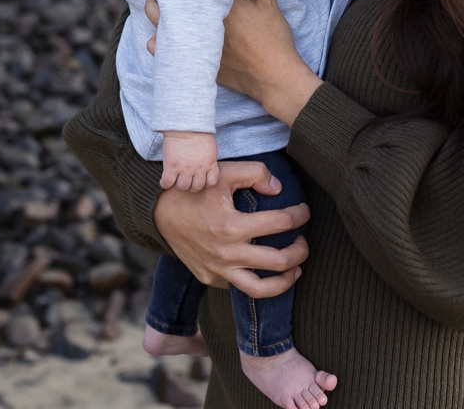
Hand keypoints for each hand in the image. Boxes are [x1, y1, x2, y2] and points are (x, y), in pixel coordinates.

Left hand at [142, 0, 320, 124]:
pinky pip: (163, 49)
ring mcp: (194, 41)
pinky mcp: (194, 59)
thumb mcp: (269, 5)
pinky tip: (155, 36)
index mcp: (217, 2)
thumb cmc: (273, 40)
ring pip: (160, 19)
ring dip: (152, 5)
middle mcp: (200, 20)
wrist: (272, 77)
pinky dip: (156, 41)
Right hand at [152, 160, 310, 297]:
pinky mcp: (210, 277)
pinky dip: (257, 283)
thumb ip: (256, 174)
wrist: (160, 213)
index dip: (300, 215)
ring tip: (296, 270)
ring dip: (285, 281)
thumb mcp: (224, 173)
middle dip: (300, 251)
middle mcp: (226, 253)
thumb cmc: (195, 190)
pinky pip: (238, 288)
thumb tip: (279, 189)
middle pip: (279, 262)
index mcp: (232, 226)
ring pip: (260, 290)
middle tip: (304, 242)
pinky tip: (266, 272)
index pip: (281, 223)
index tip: (304, 211)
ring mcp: (217, 269)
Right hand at [159, 131, 220, 191]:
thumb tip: (204, 166)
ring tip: (176, 180)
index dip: (205, 183)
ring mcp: (185, 169)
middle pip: (196, 187)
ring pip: (183, 187)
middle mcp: (198, 169)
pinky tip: (165, 180)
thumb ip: (208, 159)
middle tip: (186, 181)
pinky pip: (167, 183)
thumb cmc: (198, 132)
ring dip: (179, 185)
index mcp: (210, 163)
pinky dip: (165, 184)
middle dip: (192, 186)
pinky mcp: (171, 166)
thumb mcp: (209, 148)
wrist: (186, 125)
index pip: (211, 182)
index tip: (200, 180)